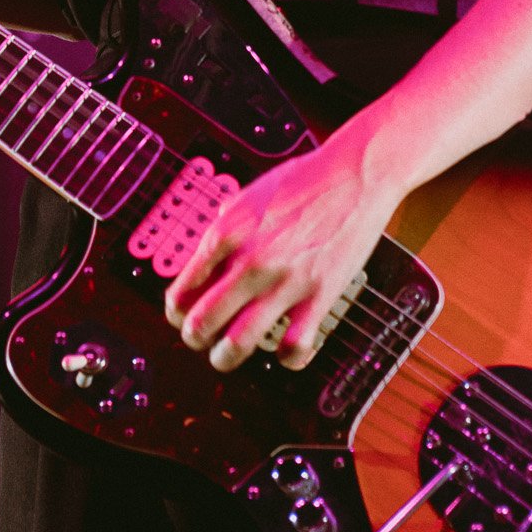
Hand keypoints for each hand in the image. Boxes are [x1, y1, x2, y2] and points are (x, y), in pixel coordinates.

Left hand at [164, 123, 397, 373]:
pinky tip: (285, 350)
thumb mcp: (249, 195)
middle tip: (201, 340)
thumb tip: (209, 255)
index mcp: (226, 233)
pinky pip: (293, 346)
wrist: (354, 173)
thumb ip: (225, 226)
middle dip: (194, 338)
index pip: (182, 290)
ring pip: (238, 344)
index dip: (177, 312)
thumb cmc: (303, 180)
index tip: (183, 315)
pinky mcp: (319, 294)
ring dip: (226, 357)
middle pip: (201, 323)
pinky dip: (286, 358)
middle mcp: (250, 260)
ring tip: (228, 356)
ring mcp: (284, 281)